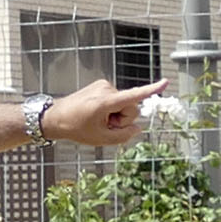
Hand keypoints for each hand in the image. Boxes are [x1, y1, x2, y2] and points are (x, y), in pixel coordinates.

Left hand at [42, 81, 156, 150]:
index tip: (165, 82)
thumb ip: (124, 136)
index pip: (133, 96)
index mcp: (106, 101)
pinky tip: (96, 113)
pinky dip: (110, 108)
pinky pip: (116, 99)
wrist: (54, 117)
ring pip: (124, 103)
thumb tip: (137, 128)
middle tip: (105, 125)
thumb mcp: (101, 139)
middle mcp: (106, 89)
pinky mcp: (101, 85)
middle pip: (131, 107)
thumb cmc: (75, 128)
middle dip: (123, 119)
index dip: (151, 90)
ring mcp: (103, 85)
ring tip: (98, 119)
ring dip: (115, 114)